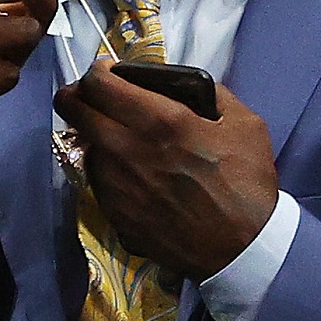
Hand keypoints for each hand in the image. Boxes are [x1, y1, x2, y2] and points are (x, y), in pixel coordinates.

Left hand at [54, 60, 278, 280]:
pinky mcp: (114, 214)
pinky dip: (107, 170)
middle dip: (79, 95)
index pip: (97, 82)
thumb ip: (208, 94)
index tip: (107, 73)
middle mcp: (127, 149)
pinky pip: (97, 180)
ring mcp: (116, 185)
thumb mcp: (243, 123)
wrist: (243, 249)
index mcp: (160, 120)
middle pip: (74, 109)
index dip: (97, 71)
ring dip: (96, 136)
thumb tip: (180, 84)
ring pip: (85, 145)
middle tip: (97, 98)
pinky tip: (133, 176)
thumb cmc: (247, 183)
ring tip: (122, 141)